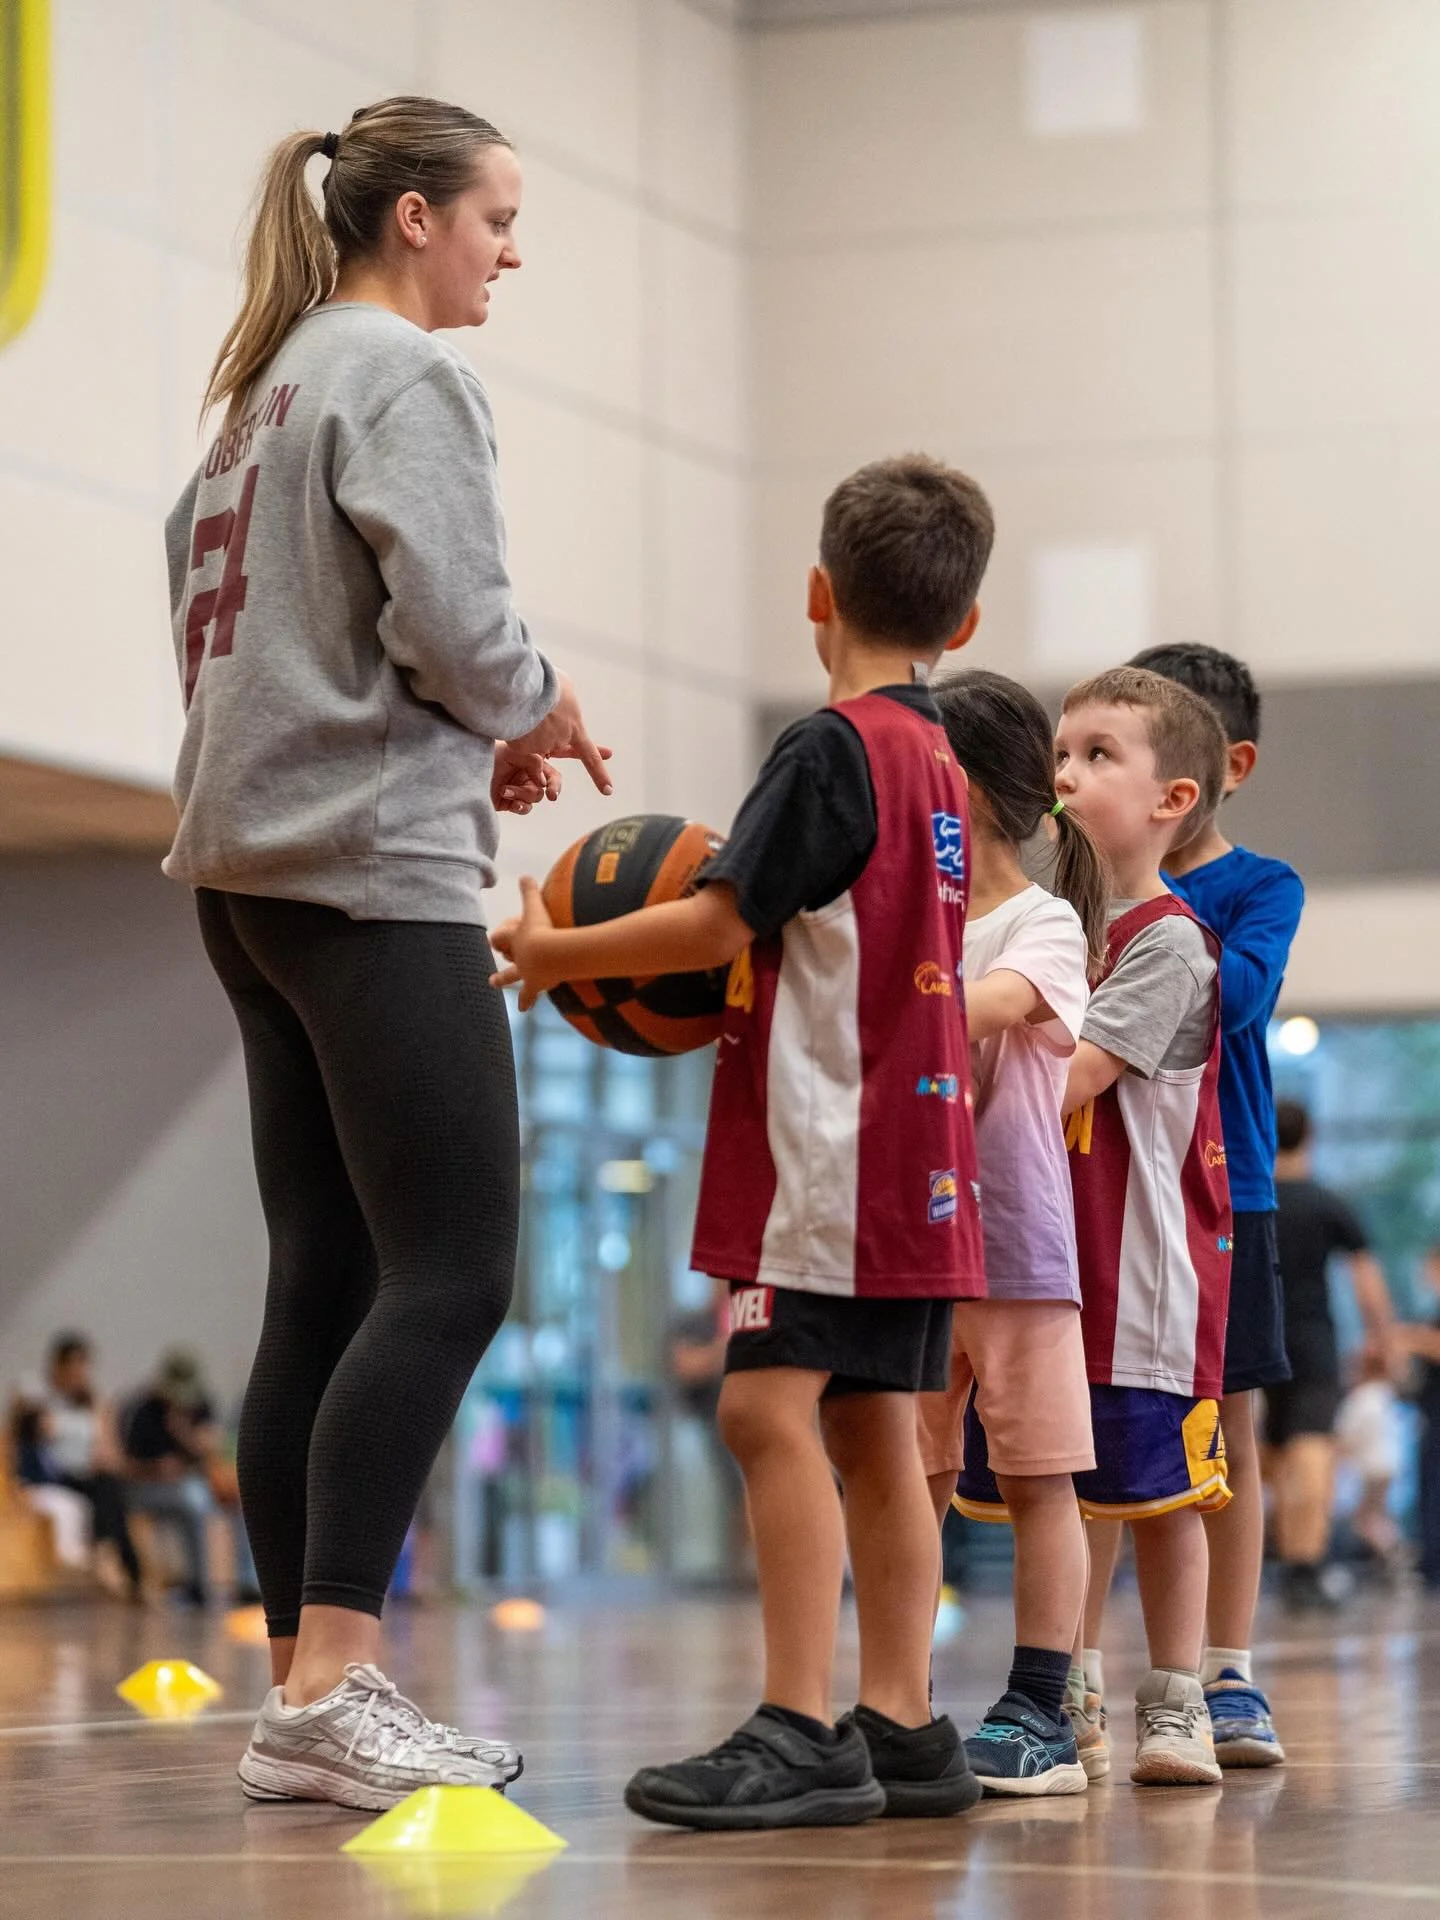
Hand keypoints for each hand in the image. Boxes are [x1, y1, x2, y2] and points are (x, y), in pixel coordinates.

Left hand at [490, 876, 563, 1010]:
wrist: (552, 955)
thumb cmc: (543, 929)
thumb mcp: (536, 906)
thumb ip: (530, 891)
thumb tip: (525, 875)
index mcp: (515, 939)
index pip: (500, 937)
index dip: (498, 938)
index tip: (494, 942)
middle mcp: (518, 959)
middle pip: (507, 963)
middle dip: (501, 971)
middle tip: (491, 979)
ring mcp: (527, 974)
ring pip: (515, 981)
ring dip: (509, 985)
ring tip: (507, 995)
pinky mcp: (538, 985)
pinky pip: (531, 996)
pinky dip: (528, 1001)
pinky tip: (525, 1009)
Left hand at [491, 742, 560, 814]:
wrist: (465, 774)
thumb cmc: (487, 756)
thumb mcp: (512, 751)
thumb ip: (532, 760)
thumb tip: (543, 780)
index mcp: (530, 762)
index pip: (550, 774)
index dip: (555, 783)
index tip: (551, 793)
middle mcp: (526, 776)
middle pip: (544, 789)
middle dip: (532, 790)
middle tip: (530, 793)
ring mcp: (518, 790)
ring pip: (533, 799)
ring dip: (521, 795)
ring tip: (504, 790)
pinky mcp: (509, 802)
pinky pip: (523, 808)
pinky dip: (520, 806)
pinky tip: (511, 802)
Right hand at [508, 672, 613, 796]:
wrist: (525, 686)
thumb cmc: (544, 681)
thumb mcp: (563, 685)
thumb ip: (563, 700)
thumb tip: (558, 703)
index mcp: (574, 727)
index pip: (590, 756)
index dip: (599, 774)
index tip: (608, 791)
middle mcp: (560, 740)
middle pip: (549, 742)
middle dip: (542, 727)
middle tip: (537, 709)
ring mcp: (542, 746)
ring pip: (530, 741)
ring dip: (525, 726)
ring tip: (522, 707)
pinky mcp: (524, 749)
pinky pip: (516, 744)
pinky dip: (512, 731)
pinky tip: (513, 717)